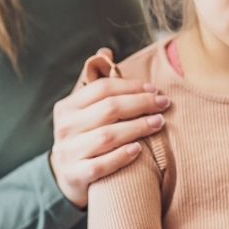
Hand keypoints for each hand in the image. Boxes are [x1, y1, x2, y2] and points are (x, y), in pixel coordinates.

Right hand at [50, 48, 169, 208]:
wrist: (66, 176)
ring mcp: (69, 152)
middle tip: (163, 103)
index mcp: (67, 107)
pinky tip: (139, 150)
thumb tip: (105, 52)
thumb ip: (94, 82)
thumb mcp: (82, 110)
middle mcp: (65, 127)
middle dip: (140, 104)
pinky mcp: (76, 174)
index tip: (154, 88)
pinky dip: (121, 156)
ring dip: (137, 128)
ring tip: (158, 123)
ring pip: (107, 136)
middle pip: (108, 109)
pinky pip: (101, 165)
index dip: (131, 86)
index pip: (102, 89)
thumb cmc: (83, 136)